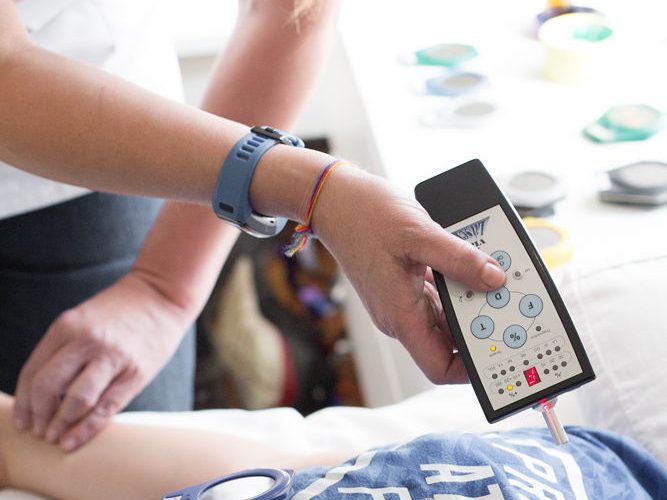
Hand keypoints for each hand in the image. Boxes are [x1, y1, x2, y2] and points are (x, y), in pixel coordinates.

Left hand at [13, 272, 191, 451]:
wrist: (162, 295)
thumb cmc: (121, 311)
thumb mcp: (82, 320)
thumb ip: (63, 350)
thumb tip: (43, 394)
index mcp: (67, 326)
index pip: (32, 372)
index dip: (24, 402)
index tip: (24, 421)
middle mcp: (86, 340)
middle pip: (47, 387)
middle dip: (38, 416)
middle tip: (38, 431)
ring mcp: (112, 356)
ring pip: (76, 400)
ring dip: (59, 425)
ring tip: (55, 438)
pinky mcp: (136, 372)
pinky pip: (106, 407)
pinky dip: (86, 428)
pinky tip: (73, 440)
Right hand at [313, 166, 505, 382]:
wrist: (335, 199)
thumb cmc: (364, 216)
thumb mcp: (418, 233)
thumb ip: (459, 259)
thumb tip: (494, 279)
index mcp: (400, 315)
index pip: (438, 367)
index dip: (471, 369)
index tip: (500, 354)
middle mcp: (400, 315)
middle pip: (448, 341)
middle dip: (482, 326)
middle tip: (511, 306)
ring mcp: (401, 299)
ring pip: (446, 315)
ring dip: (472, 301)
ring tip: (497, 280)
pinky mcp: (402, 283)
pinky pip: (438, 294)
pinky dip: (458, 283)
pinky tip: (474, 265)